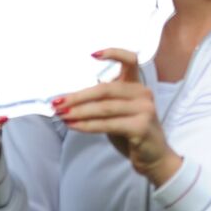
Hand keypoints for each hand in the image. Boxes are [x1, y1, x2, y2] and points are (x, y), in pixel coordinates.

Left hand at [52, 49, 180, 185]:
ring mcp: (145, 110)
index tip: (92, 55)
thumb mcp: (118, 113)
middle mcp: (143, 94)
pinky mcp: (141, 127)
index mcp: (137, 86)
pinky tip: (74, 126)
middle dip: (78, 97)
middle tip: (57, 103)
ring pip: (104, 108)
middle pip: (105, 89)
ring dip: (79, 112)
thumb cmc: (132, 132)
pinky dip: (87, 125)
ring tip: (62, 115)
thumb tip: (67, 101)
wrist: (153, 157)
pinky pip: (108, 124)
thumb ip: (102, 102)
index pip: (130, 61)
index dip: (113, 53)